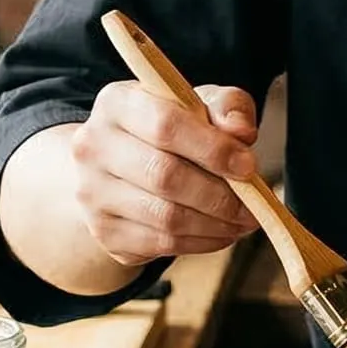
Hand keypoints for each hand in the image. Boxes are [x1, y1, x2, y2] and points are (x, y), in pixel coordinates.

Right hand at [69, 81, 260, 265]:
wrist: (120, 165)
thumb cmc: (171, 127)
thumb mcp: (200, 104)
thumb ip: (227, 107)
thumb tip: (241, 133)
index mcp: (116, 103)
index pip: (165, 125)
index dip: (213, 149)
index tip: (248, 166)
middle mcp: (92, 147)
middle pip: (164, 177)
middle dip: (220, 195)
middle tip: (254, 205)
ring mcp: (92, 193)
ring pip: (166, 218)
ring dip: (216, 224)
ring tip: (243, 220)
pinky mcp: (103, 232)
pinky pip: (161, 244)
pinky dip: (202, 242)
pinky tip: (220, 231)